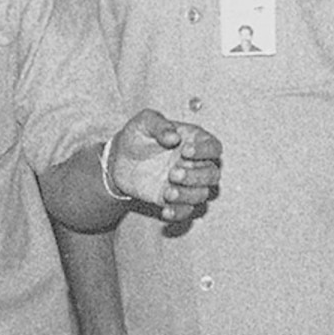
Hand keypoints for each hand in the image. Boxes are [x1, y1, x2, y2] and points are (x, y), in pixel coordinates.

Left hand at [106, 112, 222, 224]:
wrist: (119, 159)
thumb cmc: (137, 136)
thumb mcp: (144, 122)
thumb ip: (160, 125)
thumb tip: (174, 137)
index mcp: (193, 141)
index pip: (214, 147)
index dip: (205, 151)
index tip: (185, 151)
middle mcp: (195, 163)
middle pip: (212, 174)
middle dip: (196, 176)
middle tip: (173, 173)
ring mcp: (186, 184)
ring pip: (203, 194)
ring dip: (188, 195)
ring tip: (167, 191)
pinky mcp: (175, 200)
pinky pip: (186, 211)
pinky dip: (179, 213)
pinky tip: (165, 211)